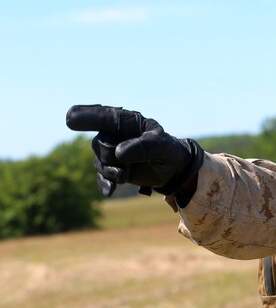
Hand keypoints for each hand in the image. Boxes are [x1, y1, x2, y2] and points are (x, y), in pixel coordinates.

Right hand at [66, 105, 203, 198]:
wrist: (173, 169)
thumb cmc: (168, 151)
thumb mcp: (162, 147)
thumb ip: (143, 146)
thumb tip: (118, 153)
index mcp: (126, 122)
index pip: (104, 116)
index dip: (87, 116)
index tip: (70, 118)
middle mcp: (115, 135)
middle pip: (99, 144)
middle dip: (110, 155)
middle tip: (126, 162)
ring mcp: (112, 152)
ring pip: (100, 161)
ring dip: (110, 171)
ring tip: (125, 176)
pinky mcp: (113, 168)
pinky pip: (102, 176)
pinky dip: (105, 183)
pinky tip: (110, 191)